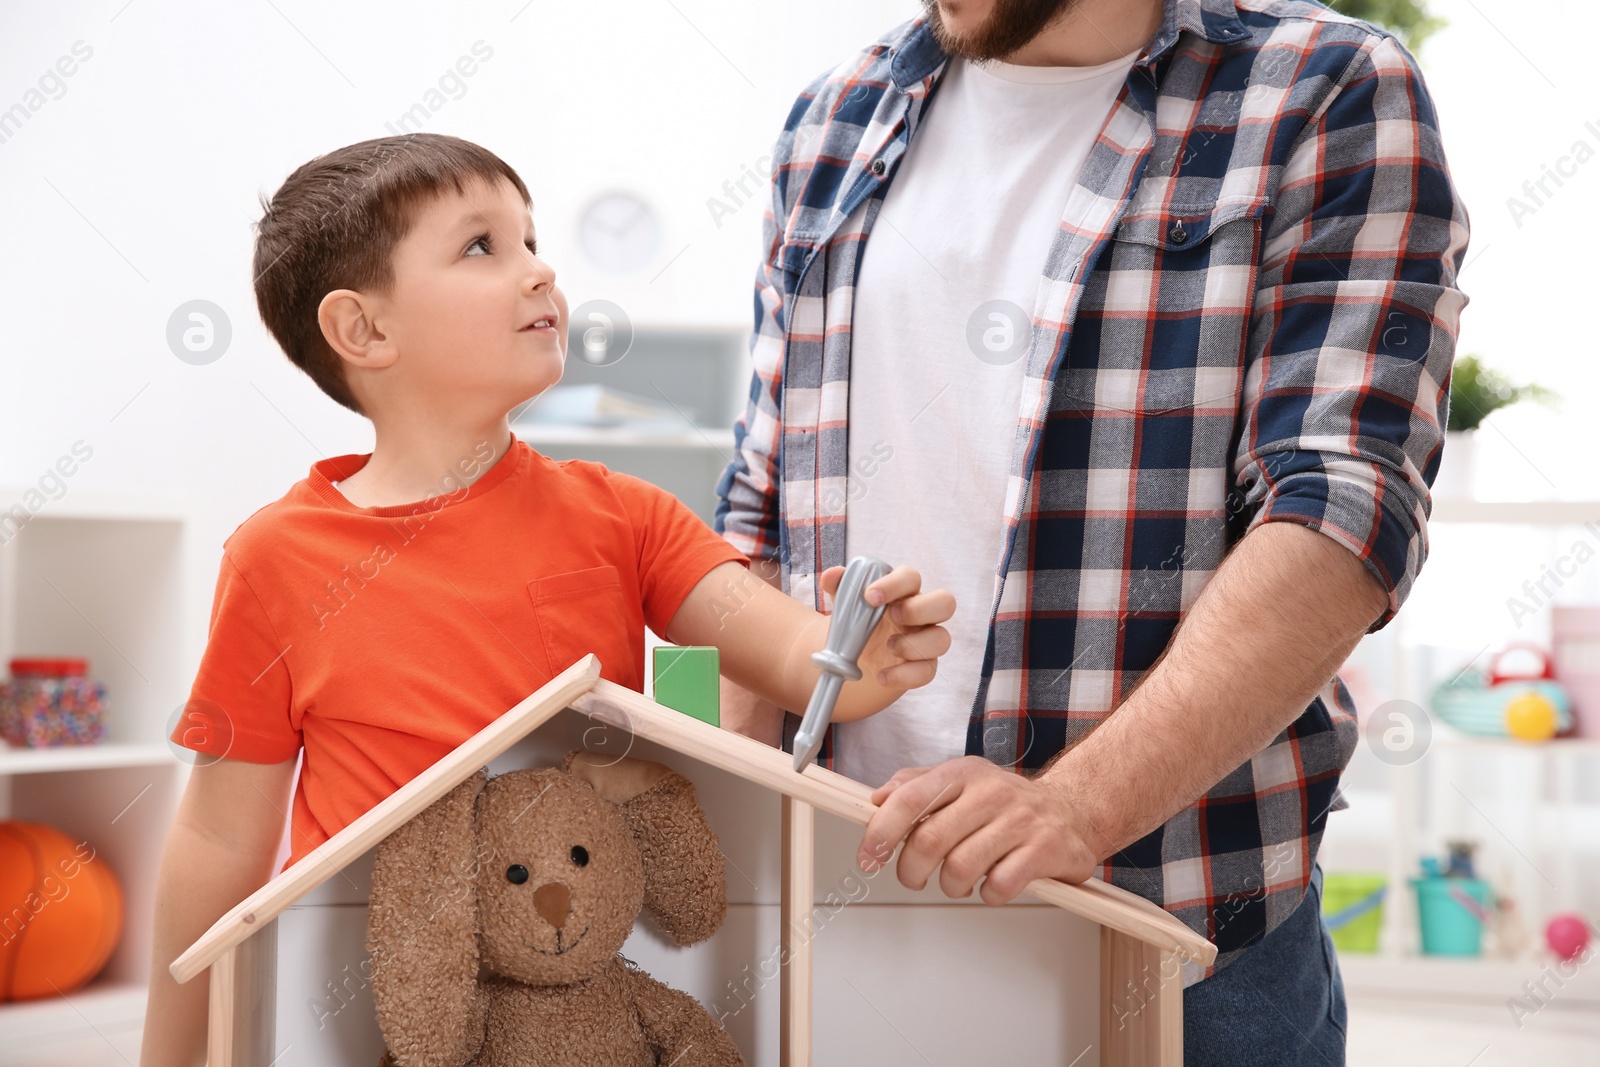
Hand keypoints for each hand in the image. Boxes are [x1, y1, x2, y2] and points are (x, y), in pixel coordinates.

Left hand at [819, 564, 952, 690]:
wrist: (858, 656)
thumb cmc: (860, 621)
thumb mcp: (846, 604)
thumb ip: (839, 587)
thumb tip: (830, 575)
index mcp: (904, 592)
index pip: (911, 577)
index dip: (895, 584)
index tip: (869, 596)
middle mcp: (922, 614)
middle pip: (945, 602)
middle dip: (919, 609)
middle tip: (892, 616)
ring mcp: (927, 640)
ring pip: (942, 639)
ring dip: (913, 644)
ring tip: (888, 646)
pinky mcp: (924, 666)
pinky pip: (928, 672)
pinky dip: (904, 676)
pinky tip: (882, 676)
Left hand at [855, 756, 1102, 904]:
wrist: (1072, 810)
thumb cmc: (1005, 803)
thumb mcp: (959, 782)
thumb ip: (915, 786)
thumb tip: (877, 799)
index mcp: (963, 773)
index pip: (909, 799)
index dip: (881, 831)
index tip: (869, 857)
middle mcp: (991, 792)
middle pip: (929, 840)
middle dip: (911, 871)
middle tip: (914, 877)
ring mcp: (1020, 820)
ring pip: (961, 868)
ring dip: (950, 886)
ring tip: (958, 881)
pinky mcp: (1045, 850)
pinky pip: (999, 886)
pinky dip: (988, 894)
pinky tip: (992, 884)